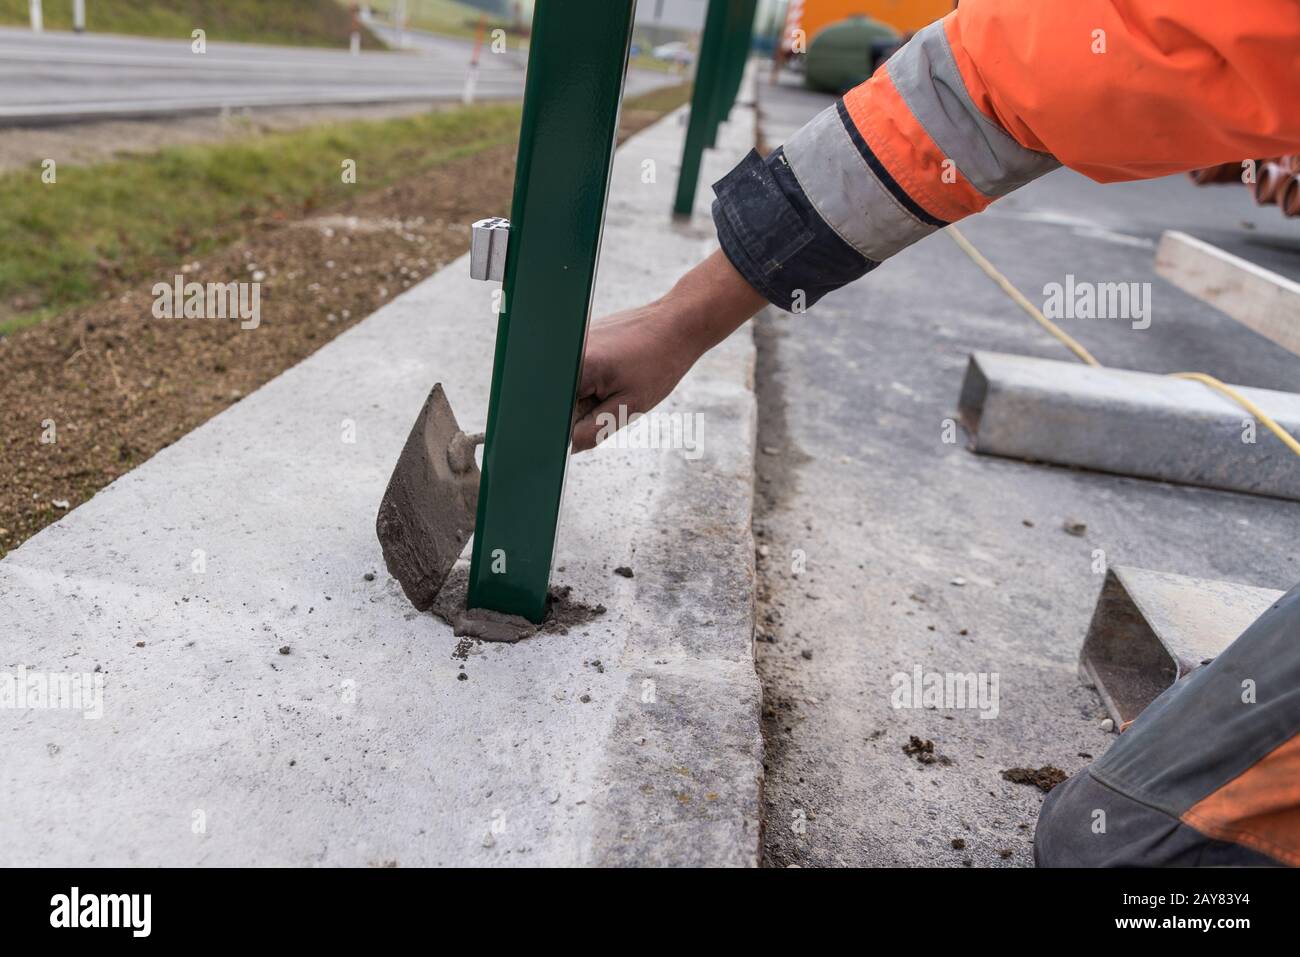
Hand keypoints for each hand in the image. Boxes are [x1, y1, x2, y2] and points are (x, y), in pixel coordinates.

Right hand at [572, 251, 767, 452]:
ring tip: (618, 380)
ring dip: (588, 395)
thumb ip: (591, 431)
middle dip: (581, 411)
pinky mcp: (577, 340)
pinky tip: (615, 369)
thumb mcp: (628, 408)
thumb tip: (565, 446)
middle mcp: (564, 351)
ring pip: (568, 388)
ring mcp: (569, 343)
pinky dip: (593, 381)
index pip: (554, 414)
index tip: (595, 424)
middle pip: (559, 401)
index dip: (571, 428)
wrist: (675, 325)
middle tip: (615, 397)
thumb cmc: (658, 363)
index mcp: (574, 368)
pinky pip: (576, 373)